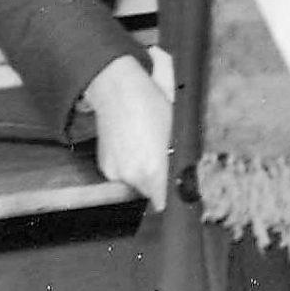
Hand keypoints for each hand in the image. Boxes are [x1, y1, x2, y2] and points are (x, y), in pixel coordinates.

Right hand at [84, 54, 172, 211]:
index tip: (175, 192)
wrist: (118, 90)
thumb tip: (185, 173)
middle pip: (149, 191)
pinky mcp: (104, 166)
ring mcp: (115, 172)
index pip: (162, 200)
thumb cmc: (151, 104)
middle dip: (157, 180)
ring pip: (134, 182)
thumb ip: (177, 158)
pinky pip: (121, 173)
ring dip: (142, 173)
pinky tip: (132, 145)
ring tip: (145, 147)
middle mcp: (131, 176)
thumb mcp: (176, 130)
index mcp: (152, 170)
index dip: (170, 196)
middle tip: (162, 159)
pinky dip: (128, 165)